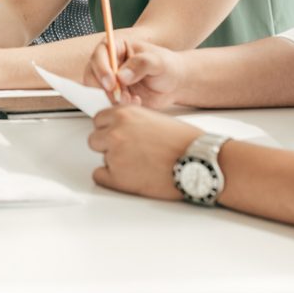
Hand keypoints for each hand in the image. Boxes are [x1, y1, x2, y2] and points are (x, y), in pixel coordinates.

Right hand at [84, 38, 187, 108]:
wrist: (175, 84)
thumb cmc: (168, 66)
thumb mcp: (158, 61)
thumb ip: (141, 64)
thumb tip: (121, 76)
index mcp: (118, 47)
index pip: (101, 53)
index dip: (102, 68)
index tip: (111, 82)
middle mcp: (110, 62)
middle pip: (92, 73)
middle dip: (103, 87)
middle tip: (119, 96)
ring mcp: (111, 79)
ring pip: (97, 90)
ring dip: (111, 98)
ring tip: (131, 99)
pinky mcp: (114, 94)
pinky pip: (107, 101)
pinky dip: (118, 105)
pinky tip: (136, 102)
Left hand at [87, 105, 201, 198]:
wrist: (199, 162)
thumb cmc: (185, 143)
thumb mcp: (154, 119)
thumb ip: (132, 121)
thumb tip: (118, 126)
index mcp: (125, 114)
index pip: (99, 120)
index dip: (109, 129)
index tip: (117, 135)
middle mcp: (116, 132)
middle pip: (95, 139)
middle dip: (108, 145)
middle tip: (130, 152)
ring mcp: (114, 155)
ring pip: (101, 157)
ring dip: (114, 161)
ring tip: (138, 164)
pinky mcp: (117, 177)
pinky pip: (100, 176)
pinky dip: (112, 178)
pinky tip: (131, 176)